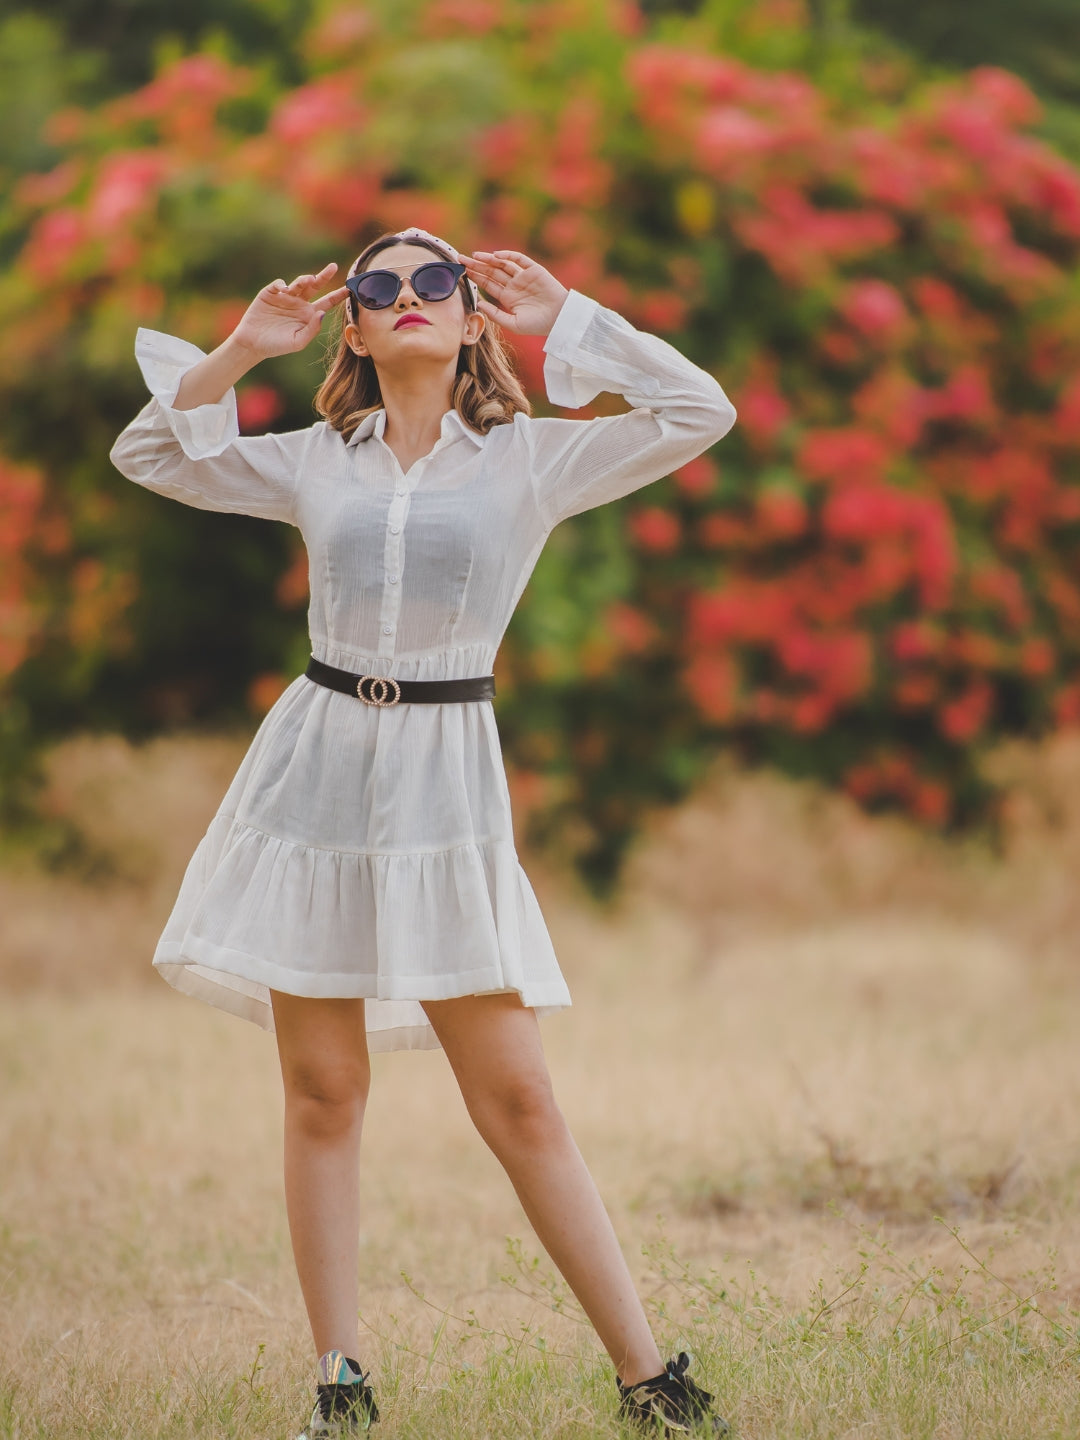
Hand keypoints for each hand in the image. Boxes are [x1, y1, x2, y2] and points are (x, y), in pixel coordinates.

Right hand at [231, 264, 348, 358]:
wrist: (253, 344)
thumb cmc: (277, 346)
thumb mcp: (298, 342)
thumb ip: (312, 329)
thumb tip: (323, 313)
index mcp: (309, 314)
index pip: (327, 302)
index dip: (338, 295)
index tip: (350, 289)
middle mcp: (299, 303)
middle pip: (315, 286)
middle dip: (324, 276)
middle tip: (333, 267)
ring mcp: (285, 297)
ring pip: (298, 283)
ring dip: (304, 279)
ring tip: (309, 280)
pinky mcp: (270, 293)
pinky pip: (278, 285)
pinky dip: (282, 284)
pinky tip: (284, 289)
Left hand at [464, 251, 568, 335]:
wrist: (560, 319)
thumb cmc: (538, 325)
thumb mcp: (513, 324)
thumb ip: (496, 315)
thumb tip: (478, 304)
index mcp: (508, 298)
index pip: (488, 284)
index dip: (475, 277)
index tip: (462, 272)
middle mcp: (514, 285)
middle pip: (491, 272)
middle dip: (476, 265)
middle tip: (461, 258)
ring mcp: (523, 277)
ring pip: (502, 264)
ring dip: (489, 259)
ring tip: (475, 256)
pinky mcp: (534, 270)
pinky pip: (519, 259)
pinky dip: (508, 256)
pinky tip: (496, 256)